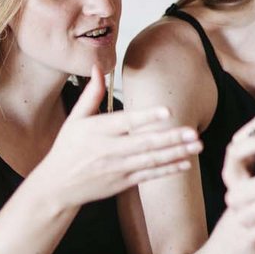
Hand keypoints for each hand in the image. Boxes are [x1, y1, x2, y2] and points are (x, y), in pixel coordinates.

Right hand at [26, 67, 198, 210]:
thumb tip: (98, 67)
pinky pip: (149, 175)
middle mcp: (108, 150)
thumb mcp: (75, 119)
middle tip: (192, 131)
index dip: (146, 117)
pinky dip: (167, 170)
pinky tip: (185, 163)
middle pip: (143, 143)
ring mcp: (117, 168)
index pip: (125, 122)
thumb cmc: (67, 148)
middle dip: (170, 138)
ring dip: (175, 153)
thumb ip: (91, 94)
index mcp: (96, 131)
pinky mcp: (123, 183)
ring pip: (151, 160)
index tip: (168, 111)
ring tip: (197, 145)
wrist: (57, 186)